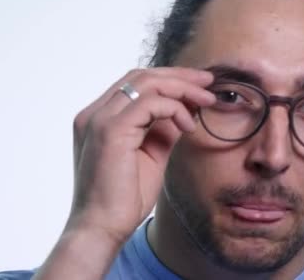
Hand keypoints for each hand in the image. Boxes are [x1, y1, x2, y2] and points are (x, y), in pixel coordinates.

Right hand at [67, 67, 214, 243]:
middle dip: (180, 76)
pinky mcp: (110, 130)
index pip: (136, 82)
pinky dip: (175, 109)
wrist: (102, 227)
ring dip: (182, 88)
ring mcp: (99, 119)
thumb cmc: (124, 197)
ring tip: (206, 101)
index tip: (199, 84)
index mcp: (99, 117)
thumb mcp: (151, 153)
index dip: (170, 79)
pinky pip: (150, 103)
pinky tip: (188, 126)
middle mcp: (95, 113)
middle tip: (208, 82)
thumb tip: (186, 110)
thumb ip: (163, 129)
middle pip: (142, 76)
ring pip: (147, 82)